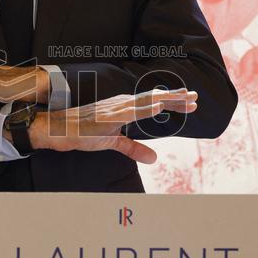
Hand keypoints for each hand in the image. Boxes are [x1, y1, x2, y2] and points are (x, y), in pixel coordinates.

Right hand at [27, 88, 197, 163]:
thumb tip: (153, 158)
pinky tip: (159, 105)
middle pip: (155, 98)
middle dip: (177, 98)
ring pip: (148, 100)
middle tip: (196, 98)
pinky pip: (132, 110)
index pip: (154, 103)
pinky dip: (147, 107)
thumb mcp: (113, 142)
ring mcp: (117, 107)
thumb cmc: (84, 132)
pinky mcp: (110, 115)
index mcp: (125, 107)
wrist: (60, 129)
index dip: (173, 102)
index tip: (191, 103)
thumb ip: (133, 148)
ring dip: (168, 99)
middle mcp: (123, 103)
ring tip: (185, 99)